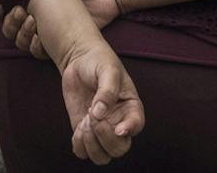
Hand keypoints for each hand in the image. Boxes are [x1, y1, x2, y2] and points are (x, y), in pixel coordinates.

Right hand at [0, 0, 122, 61]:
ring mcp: (45, 27)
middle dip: (8, 20)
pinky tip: (40, 36)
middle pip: (7, 23)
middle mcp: (34, 11)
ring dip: (20, 33)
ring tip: (32, 21)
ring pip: (19, 39)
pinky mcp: (57, 41)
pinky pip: (37, 51)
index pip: (3, 2)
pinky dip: (34, 46)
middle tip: (19, 10)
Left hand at [55, 33, 144, 164]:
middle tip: (92, 116)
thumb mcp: (107, 69)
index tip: (118, 128)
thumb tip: (99, 113)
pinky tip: (79, 128)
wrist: (79, 60)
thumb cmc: (99, 62)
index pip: (137, 125)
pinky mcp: (85, 132)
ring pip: (102, 157)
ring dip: (92, 145)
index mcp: (131, 107)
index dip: (129, 130)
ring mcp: (101, 130)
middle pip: (119, 148)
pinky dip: (80, 146)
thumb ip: (107, 90)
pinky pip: (83, 152)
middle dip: (105, 137)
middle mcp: (119, 123)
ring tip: (84, 123)